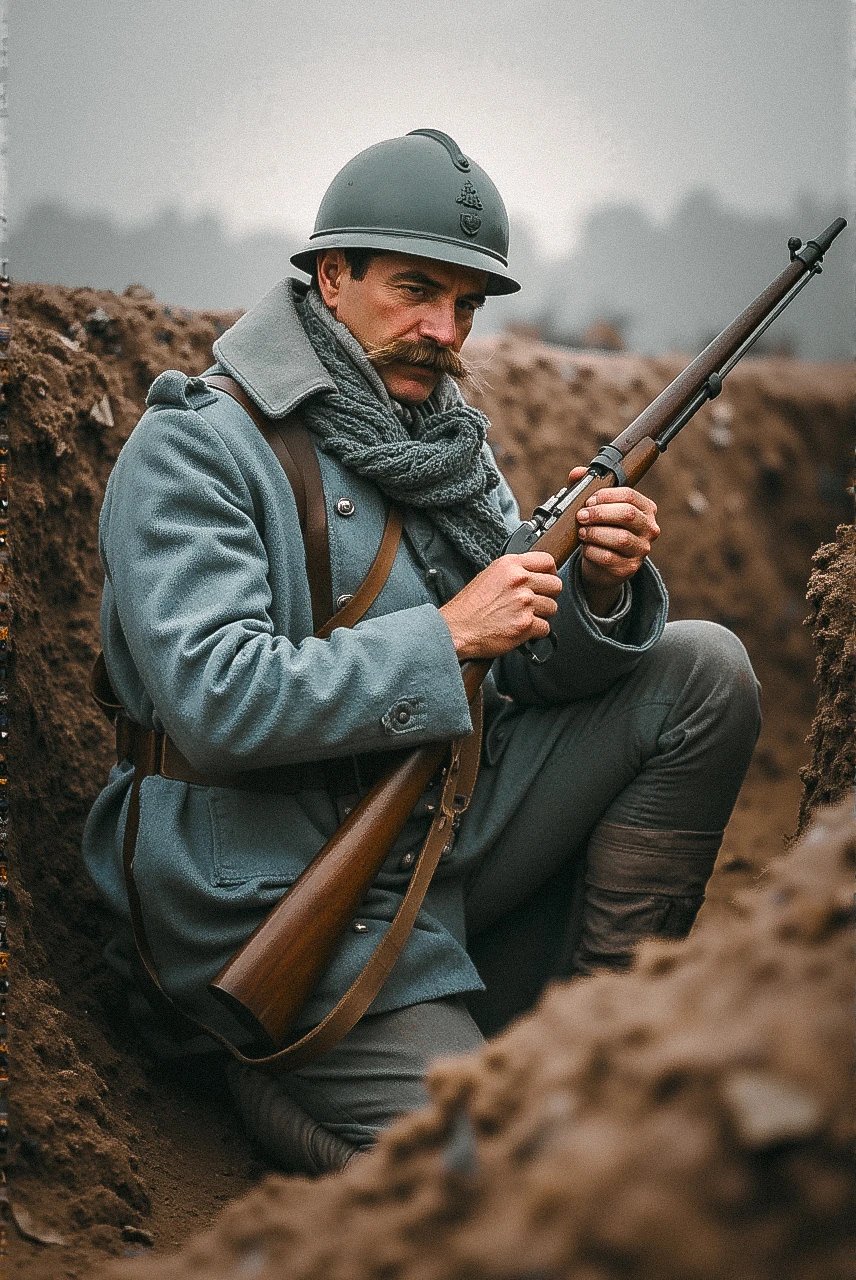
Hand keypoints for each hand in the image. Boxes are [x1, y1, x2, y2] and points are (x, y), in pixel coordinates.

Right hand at [439, 552, 561, 659]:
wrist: (456, 629)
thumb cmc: (468, 607)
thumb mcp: (488, 575)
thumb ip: (513, 572)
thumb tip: (533, 575)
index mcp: (510, 565)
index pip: (547, 561)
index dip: (550, 573)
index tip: (546, 580)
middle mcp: (519, 581)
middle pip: (555, 585)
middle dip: (548, 596)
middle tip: (536, 602)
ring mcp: (524, 602)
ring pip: (552, 608)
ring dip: (541, 615)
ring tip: (523, 617)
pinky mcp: (525, 624)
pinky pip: (545, 628)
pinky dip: (535, 633)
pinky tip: (520, 629)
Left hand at [567, 466, 659, 615]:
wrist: (603, 566)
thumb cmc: (602, 530)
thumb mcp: (597, 508)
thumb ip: (586, 487)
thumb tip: (577, 473)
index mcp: (646, 509)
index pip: (630, 495)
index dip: (606, 496)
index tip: (589, 500)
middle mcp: (649, 528)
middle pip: (627, 514)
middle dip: (599, 513)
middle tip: (581, 516)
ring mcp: (642, 550)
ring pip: (620, 537)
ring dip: (595, 533)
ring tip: (581, 532)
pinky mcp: (629, 568)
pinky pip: (609, 557)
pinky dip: (592, 551)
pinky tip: (585, 548)